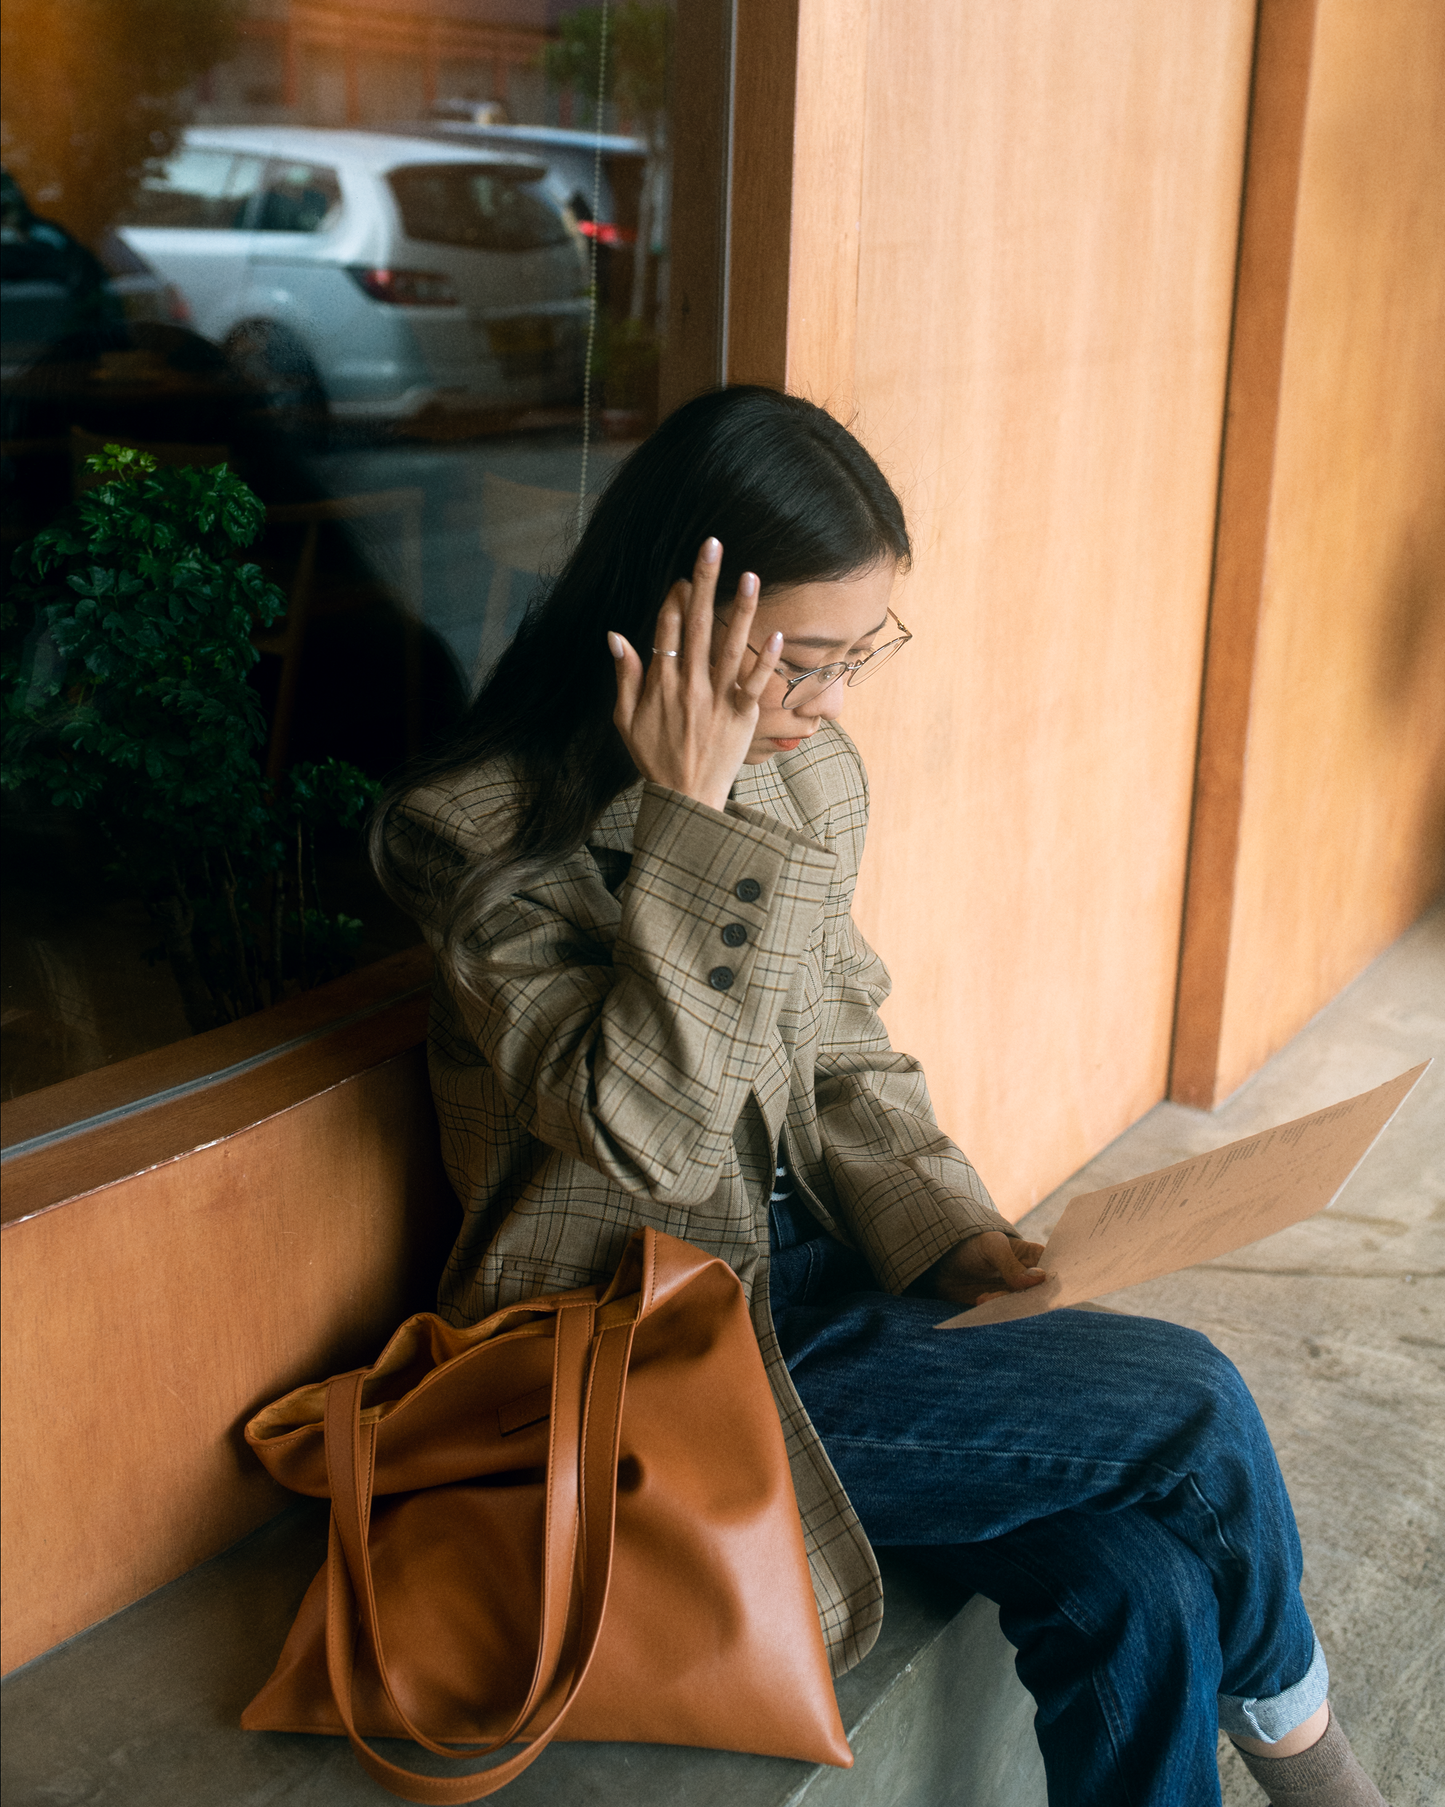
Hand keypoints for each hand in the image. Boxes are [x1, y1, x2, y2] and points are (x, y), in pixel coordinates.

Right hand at [608, 537, 782, 812]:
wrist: (684, 798)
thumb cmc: (654, 758)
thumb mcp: (625, 719)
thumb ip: (624, 676)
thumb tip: (615, 636)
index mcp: (660, 683)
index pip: (668, 630)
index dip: (675, 600)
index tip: (683, 577)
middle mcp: (689, 685)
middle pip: (697, 625)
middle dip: (704, 583)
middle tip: (712, 546)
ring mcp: (717, 699)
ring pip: (730, 646)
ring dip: (740, 609)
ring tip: (749, 574)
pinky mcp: (742, 716)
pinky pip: (755, 683)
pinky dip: (767, 660)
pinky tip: (776, 632)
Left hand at [916, 1232, 1046, 1306]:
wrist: (939, 1262)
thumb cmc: (969, 1244)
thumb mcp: (990, 1246)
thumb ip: (1011, 1263)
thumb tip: (1039, 1279)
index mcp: (1033, 1258)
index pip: (1055, 1270)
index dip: (1056, 1279)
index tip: (1047, 1286)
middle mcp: (1027, 1279)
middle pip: (1041, 1294)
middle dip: (1029, 1298)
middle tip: (1009, 1294)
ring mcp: (1013, 1295)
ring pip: (1022, 1307)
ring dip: (1006, 1305)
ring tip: (984, 1297)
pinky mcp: (998, 1309)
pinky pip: (1004, 1316)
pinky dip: (995, 1312)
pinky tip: (980, 1301)